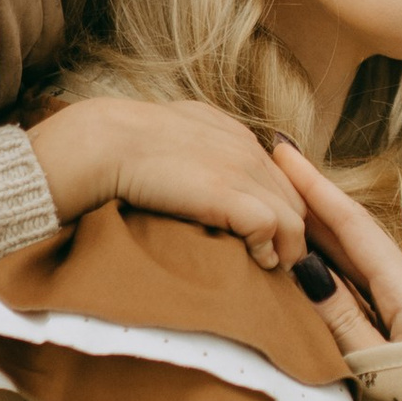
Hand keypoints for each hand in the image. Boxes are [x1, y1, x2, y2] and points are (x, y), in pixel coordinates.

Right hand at [28, 98, 307, 271]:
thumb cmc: (125, 143)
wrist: (106, 142)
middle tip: (278, 260)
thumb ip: (198, 145)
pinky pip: (272, 227)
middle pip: (295, 199)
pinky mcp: (229, 194)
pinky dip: (269, 250)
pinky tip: (257, 262)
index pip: (281, 178)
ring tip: (272, 268)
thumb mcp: (174, 132)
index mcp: (235, 136)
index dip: (280, 210)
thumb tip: (199, 171)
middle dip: (292, 233)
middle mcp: (248, 150)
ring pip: (293, 217)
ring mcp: (242, 171)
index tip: (270, 236)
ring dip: (288, 249)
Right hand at [270, 141, 401, 350]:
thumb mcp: (380, 366)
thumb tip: (307, 268)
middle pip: (356, 237)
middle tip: (273, 170)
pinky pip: (367, 284)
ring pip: (361, 260)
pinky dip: (337, 266)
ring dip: (324, 233)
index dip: (314, 187)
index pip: (351, 226)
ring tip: (285, 208)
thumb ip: (342, 321)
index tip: (282, 149)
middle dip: (315, 202)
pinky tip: (318, 267)